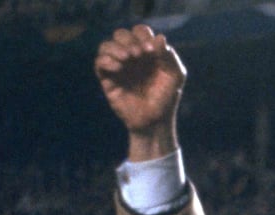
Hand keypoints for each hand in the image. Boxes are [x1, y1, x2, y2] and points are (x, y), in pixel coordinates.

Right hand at [94, 24, 186, 159]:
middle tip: (138, 54)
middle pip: (121, 34)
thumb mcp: (175, 76)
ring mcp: (118, 67)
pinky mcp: (108, 79)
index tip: (151, 51)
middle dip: (129, 40)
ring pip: (107, 45)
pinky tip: (119, 67)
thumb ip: (169, 56)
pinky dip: (107, 60)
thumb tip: (159, 37)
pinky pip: (99, 63)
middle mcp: (131, 57)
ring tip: (128, 58)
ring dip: (116, 47)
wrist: (155, 122)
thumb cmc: (166, 98)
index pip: (140, 32)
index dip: (143, 35)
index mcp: (146, 52)